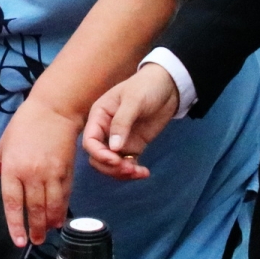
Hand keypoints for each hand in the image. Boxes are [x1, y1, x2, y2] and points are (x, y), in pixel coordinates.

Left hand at [0, 96, 80, 246]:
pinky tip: (59, 219)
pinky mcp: (66, 171)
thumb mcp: (2, 145)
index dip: (15, 224)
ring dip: (49, 223)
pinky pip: (64, 196)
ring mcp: (51, 173)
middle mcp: (32, 173)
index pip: (12, 203)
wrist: (54, 110)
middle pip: (34, 210)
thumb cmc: (24, 126)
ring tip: (46, 233)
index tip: (18, 240)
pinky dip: (62, 210)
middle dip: (34, 230)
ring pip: (51, 207)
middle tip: (35, 242)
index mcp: (12, 168)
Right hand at [81, 65, 178, 180]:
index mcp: (99, 116)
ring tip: (139, 172)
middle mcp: (105, 130)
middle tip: (129, 168)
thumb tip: (113, 148)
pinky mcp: (133, 146)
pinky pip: (127, 164)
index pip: (90, 141)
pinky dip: (133, 172)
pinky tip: (144, 173)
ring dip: (121, 173)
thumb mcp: (134, 100)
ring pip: (111, 165)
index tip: (115, 160)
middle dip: (111, 167)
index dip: (99, 154)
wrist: (169, 85)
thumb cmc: (147, 86)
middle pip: (98, 157)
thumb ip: (122, 123)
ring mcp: (119, 140)